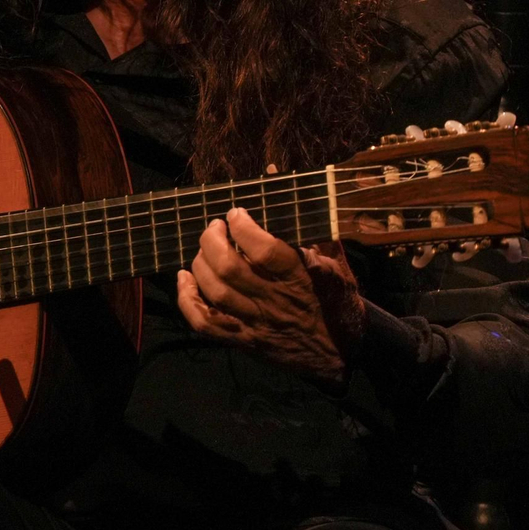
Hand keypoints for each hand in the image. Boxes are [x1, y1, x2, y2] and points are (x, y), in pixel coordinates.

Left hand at [175, 207, 365, 385]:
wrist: (344, 356)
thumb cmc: (339, 300)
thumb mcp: (335, 258)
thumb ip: (306, 217)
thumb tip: (272, 173)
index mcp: (301, 277)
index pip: (264, 249)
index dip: (243, 226)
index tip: (237, 212)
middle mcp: (276, 300)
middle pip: (230, 268)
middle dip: (213, 240)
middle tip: (215, 226)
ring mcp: (257, 323)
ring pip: (216, 292)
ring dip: (201, 264)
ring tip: (204, 249)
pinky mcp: (245, 342)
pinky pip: (206, 324)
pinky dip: (188, 300)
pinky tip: (184, 279)